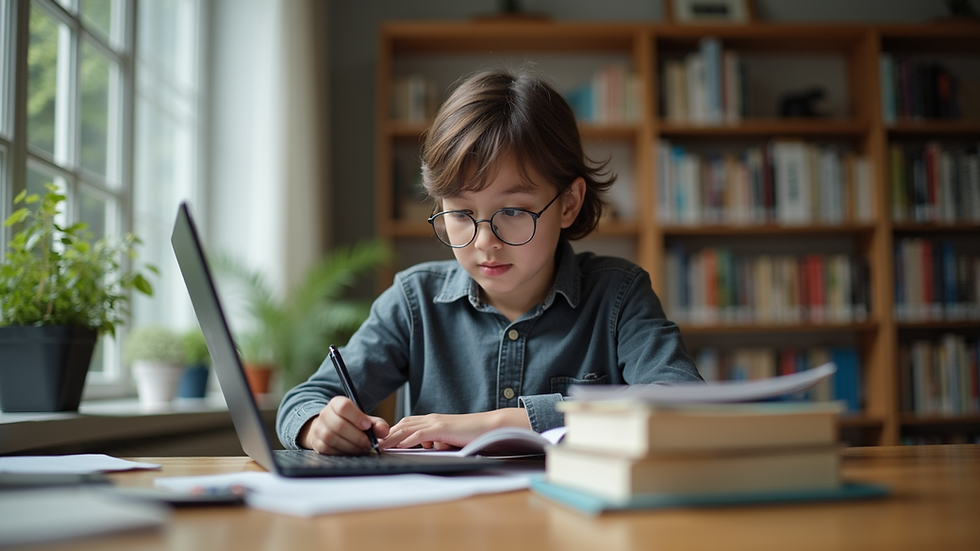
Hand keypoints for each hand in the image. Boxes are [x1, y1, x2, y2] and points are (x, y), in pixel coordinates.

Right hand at [299, 397, 389, 454]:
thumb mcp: (364, 420)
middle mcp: (325, 415)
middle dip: (358, 436)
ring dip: (351, 446)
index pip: (344, 406)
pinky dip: (344, 452)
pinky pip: (330, 450)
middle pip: (339, 425)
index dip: (357, 416)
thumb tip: (384, 430)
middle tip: (368, 442)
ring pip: (333, 438)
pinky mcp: (317, 444)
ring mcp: (319, 430)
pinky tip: (352, 451)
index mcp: (336, 404)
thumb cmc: (350, 424)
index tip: (367, 425)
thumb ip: (376, 424)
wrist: (330, 430)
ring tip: (362, 447)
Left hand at [380, 408, 529, 450]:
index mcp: (433, 421)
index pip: (407, 424)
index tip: (380, 441)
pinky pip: (420, 435)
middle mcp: (431, 419)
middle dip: (386, 433)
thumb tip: (428, 447)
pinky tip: (398, 446)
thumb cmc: (472, 434)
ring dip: (391, 437)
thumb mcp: (450, 439)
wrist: (490, 427)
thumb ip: (437, 441)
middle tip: (372, 443)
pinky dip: (407, 440)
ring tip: (378, 446)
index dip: (392, 432)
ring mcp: (436, 422)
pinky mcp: (442, 429)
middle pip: (402, 424)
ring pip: (407, 428)